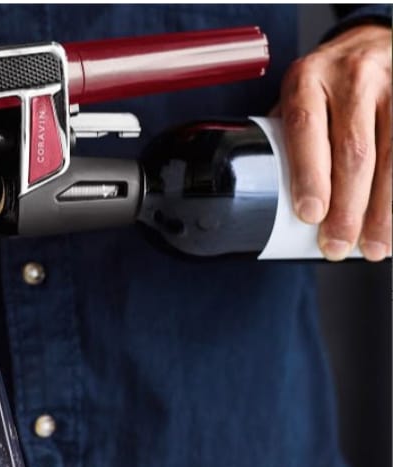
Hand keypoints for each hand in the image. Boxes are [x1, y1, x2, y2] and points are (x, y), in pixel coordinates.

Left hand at [279, 24, 390, 260]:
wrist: (371, 42)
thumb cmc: (325, 84)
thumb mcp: (297, 97)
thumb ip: (287, 137)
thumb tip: (265, 197)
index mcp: (307, 80)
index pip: (306, 129)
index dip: (309, 175)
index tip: (310, 215)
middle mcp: (351, 78)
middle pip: (354, 151)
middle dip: (348, 207)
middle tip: (338, 246)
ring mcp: (392, 84)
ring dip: (386, 208)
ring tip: (376, 245)